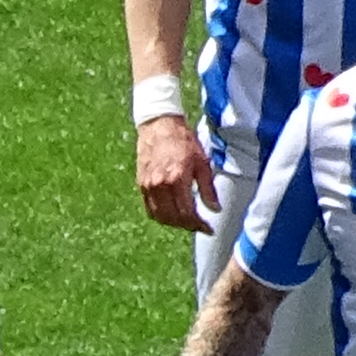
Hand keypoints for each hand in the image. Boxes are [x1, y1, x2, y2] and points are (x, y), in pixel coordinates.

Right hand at [133, 114, 218, 232]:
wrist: (159, 126)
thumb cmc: (183, 141)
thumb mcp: (202, 163)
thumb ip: (207, 188)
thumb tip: (215, 208)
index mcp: (176, 179)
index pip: (187, 213)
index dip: (198, 224)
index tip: (208, 229)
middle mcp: (159, 185)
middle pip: (172, 218)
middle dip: (188, 226)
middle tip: (199, 226)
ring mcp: (148, 186)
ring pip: (160, 216)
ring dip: (174, 224)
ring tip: (187, 222)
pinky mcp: (141, 184)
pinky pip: (150, 208)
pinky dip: (161, 216)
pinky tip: (172, 214)